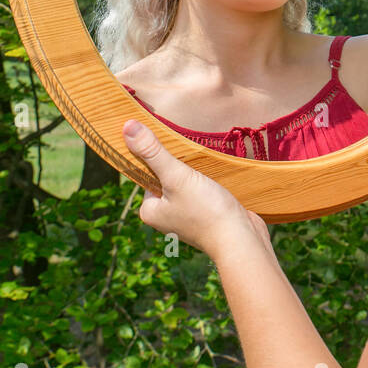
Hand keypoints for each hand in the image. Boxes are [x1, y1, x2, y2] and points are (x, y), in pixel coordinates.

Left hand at [121, 119, 270, 257]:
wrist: (241, 240)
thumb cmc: (207, 211)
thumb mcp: (177, 176)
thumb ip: (153, 152)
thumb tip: (126, 127)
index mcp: (150, 210)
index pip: (147, 172)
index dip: (159, 156)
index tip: (174, 146)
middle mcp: (164, 216)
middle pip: (167, 178)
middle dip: (181, 166)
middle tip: (194, 160)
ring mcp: (186, 218)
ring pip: (186, 185)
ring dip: (196, 174)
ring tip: (207, 167)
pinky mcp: (205, 217)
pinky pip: (201, 194)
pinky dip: (208, 184)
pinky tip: (217, 179)